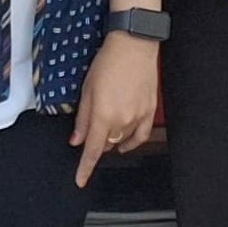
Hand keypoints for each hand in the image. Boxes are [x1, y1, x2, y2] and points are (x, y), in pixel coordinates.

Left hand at [72, 30, 162, 184]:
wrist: (134, 46)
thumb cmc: (108, 62)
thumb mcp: (86, 90)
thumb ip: (82, 118)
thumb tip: (77, 139)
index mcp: (103, 116)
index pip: (92, 151)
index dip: (85, 168)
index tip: (80, 180)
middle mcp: (122, 121)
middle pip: (106, 145)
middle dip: (96, 142)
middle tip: (91, 128)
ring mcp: (138, 117)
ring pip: (122, 141)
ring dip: (112, 139)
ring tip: (108, 125)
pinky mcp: (149, 111)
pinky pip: (140, 136)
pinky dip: (131, 141)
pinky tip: (125, 141)